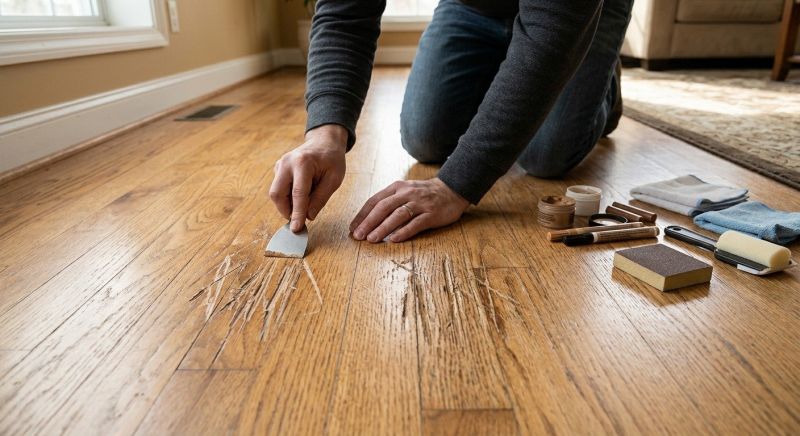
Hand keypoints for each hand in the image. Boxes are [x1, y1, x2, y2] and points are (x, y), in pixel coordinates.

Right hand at [269, 125, 346, 231]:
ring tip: (306, 202)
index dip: (297, 213)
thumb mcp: (334, 179)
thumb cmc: (332, 160)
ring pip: (276, 193)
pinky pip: (278, 188)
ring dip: (287, 204)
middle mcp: (286, 163)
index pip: (297, 193)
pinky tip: (302, 193)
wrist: (324, 142)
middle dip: (286, 210)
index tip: (296, 228)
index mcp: (303, 163)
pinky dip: (288, 197)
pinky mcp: (277, 169)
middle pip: (277, 193)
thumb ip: (320, 198)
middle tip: (300, 218)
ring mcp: (279, 165)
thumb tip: (308, 216)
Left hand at [350, 178, 469, 242]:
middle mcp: (407, 193)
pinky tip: (394, 240)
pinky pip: (416, 223)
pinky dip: (404, 231)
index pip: (375, 201)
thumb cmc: (423, 194)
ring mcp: (420, 203)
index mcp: (397, 188)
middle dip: (369, 222)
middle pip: (383, 207)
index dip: (362, 215)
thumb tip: (368, 221)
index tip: (352, 228)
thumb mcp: (404, 191)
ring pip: (398, 215)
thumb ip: (389, 202)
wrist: (451, 190)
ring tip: (372, 239)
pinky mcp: (432, 214)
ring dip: (383, 227)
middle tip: (358, 236)